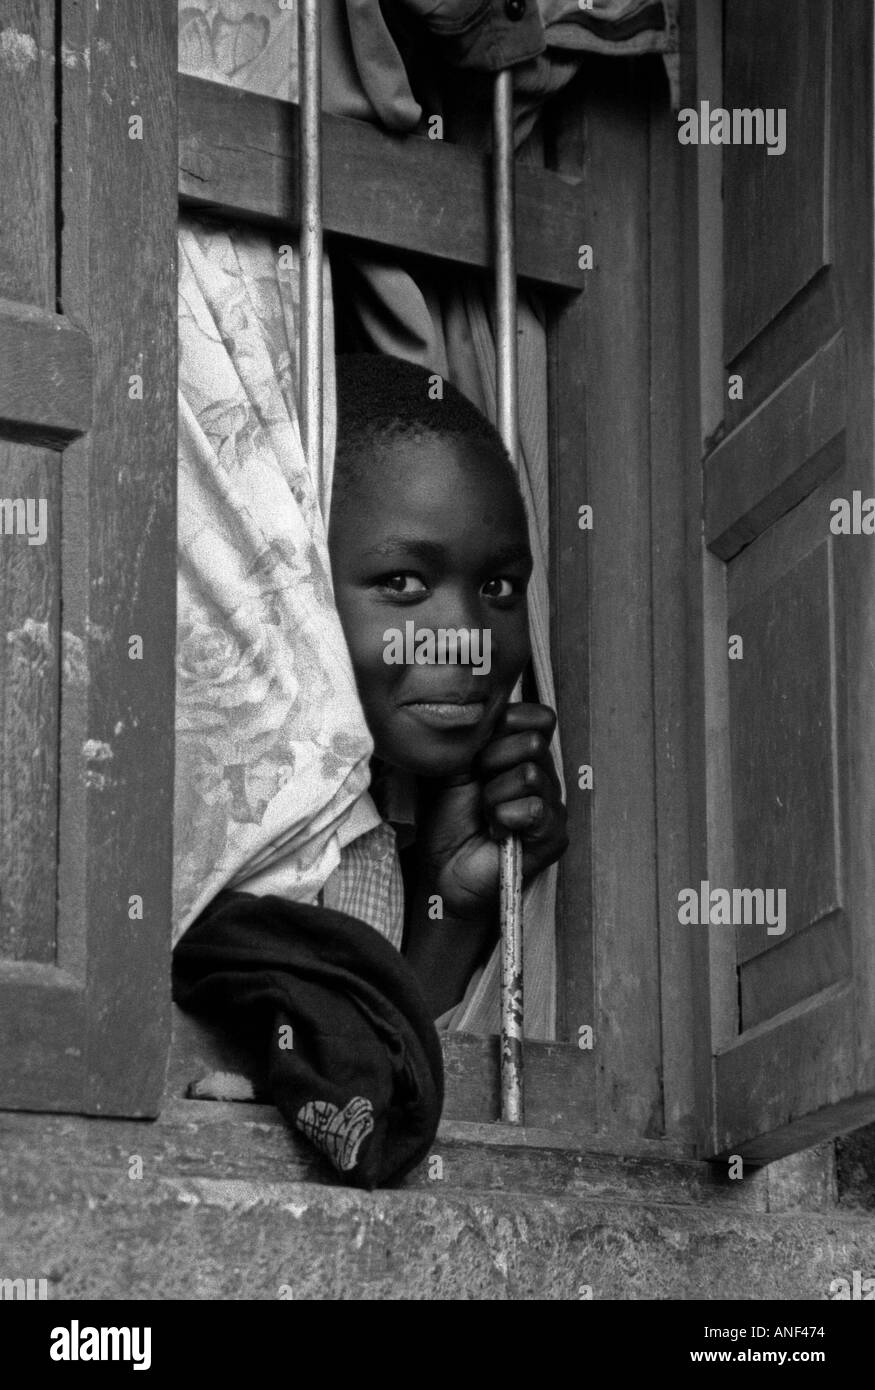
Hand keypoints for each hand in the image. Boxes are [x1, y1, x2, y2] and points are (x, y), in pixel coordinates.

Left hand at [417, 702, 567, 920]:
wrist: (443, 868)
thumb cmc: (447, 817)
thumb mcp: (451, 764)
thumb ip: (472, 734)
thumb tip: (484, 705)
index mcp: (523, 753)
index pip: (540, 716)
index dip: (506, 724)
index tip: (477, 751)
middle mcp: (544, 775)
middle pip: (533, 741)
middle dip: (492, 761)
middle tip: (478, 785)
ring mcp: (552, 805)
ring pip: (530, 774)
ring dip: (494, 794)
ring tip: (485, 812)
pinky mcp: (553, 836)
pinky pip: (535, 808)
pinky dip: (505, 816)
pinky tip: (497, 829)